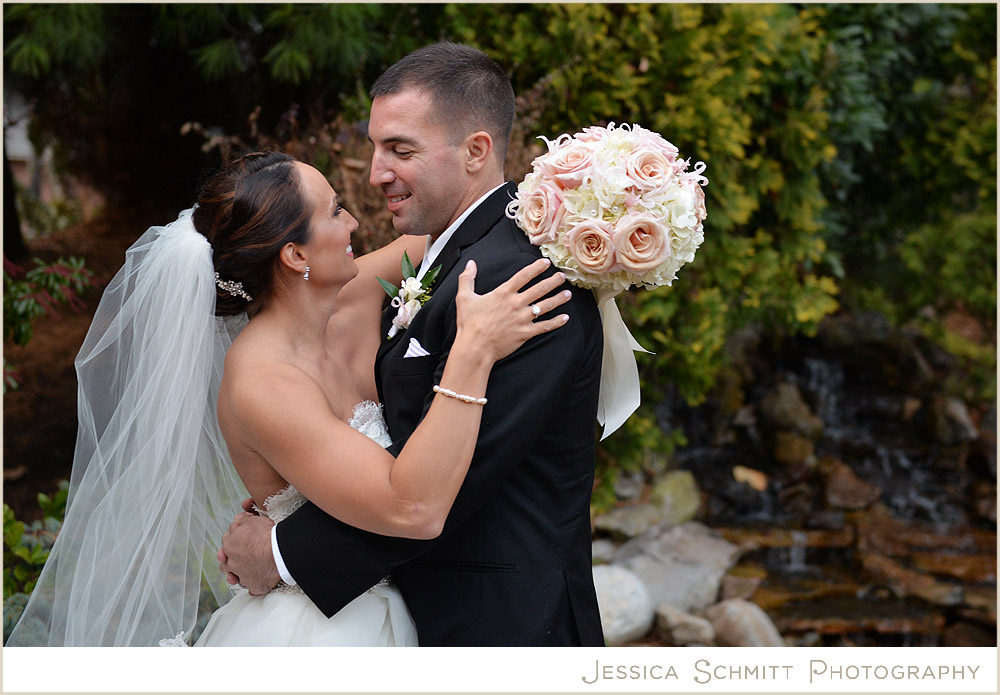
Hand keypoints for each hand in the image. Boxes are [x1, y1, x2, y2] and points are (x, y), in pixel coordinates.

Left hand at [217, 511, 280, 595]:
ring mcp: (242, 576)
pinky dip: (253, 585)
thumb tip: (238, 520)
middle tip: (242, 555)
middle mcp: (232, 563)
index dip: (234, 540)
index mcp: (229, 546)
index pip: (226, 543)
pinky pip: (251, 588)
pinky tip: (258, 580)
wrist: (280, 552)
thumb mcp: (254, 521)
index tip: (241, 539)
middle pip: (226, 563)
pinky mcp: (254, 586)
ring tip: (246, 570)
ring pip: (235, 578)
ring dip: (237, 575)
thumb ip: (243, 521)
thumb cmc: (267, 535)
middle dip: (230, 559)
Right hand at [455, 258, 570, 361]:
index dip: (536, 267)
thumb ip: (467, 278)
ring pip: (546, 306)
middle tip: (562, 276)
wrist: (475, 347)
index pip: (524, 275)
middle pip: (540, 288)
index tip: (546, 262)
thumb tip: (470, 263)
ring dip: (558, 299)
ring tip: (568, 294)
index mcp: (503, 293)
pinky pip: (545, 326)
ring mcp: (523, 319)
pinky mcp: (526, 333)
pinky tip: (565, 318)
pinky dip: (556, 322)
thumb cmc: (469, 323)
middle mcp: (516, 303)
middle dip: (553, 281)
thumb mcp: (464, 297)